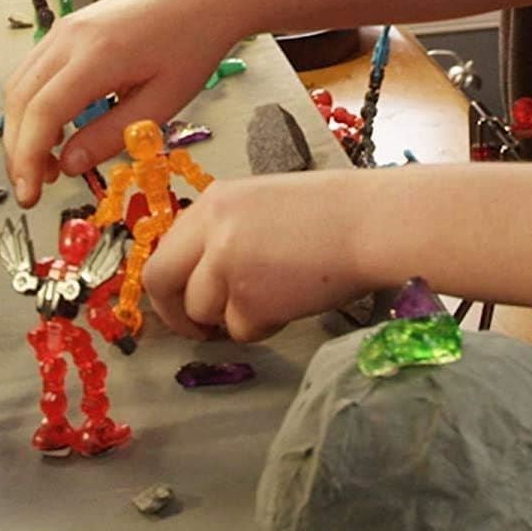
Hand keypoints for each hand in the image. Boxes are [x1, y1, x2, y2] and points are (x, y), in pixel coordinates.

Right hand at [2, 0, 240, 204]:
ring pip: (21, 83)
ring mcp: (66, 27)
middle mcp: (70, 37)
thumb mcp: (162, 102)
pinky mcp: (69, 26)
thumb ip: (111, 135)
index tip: (30, 196)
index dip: (28, 159)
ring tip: (46, 164)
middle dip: (19, 150)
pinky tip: (54, 128)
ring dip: (22, 127)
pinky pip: (35, 69)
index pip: (43, 113)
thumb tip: (69, 165)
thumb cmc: (192, 46)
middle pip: (21, 100)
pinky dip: (33, 103)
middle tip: (34, 189)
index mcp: (96, 55)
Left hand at [144, 172, 373, 342]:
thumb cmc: (331, 214)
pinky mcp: (250, 299)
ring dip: (231, 319)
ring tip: (274, 300)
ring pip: (203, 312)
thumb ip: (226, 233)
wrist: (371, 224)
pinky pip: (241, 329)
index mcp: (214, 201)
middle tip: (200, 328)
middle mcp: (211, 229)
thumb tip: (201, 276)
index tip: (185, 301)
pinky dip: (263, 326)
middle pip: (161, 282)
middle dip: (176, 314)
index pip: (164, 250)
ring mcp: (226, 264)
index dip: (172, 283)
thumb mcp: (262, 207)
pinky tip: (293, 301)